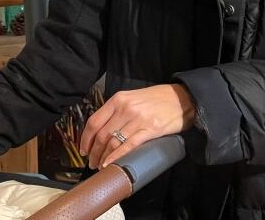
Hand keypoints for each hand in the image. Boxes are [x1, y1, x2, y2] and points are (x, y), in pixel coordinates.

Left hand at [79, 84, 195, 169]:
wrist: (182, 99)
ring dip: (103, 157)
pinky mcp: (150, 130)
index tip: (83, 149)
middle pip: (102, 134)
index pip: (94, 121)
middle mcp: (125, 108)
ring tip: (100, 166)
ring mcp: (137, 119)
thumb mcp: (132, 98)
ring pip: (113, 141)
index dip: (86, 138)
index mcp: (118, 99)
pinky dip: (117, 157)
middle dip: (94, 151)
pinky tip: (111, 164)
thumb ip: (117, 110)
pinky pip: (128, 146)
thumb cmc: (156, 99)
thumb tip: (102, 129)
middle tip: (91, 162)